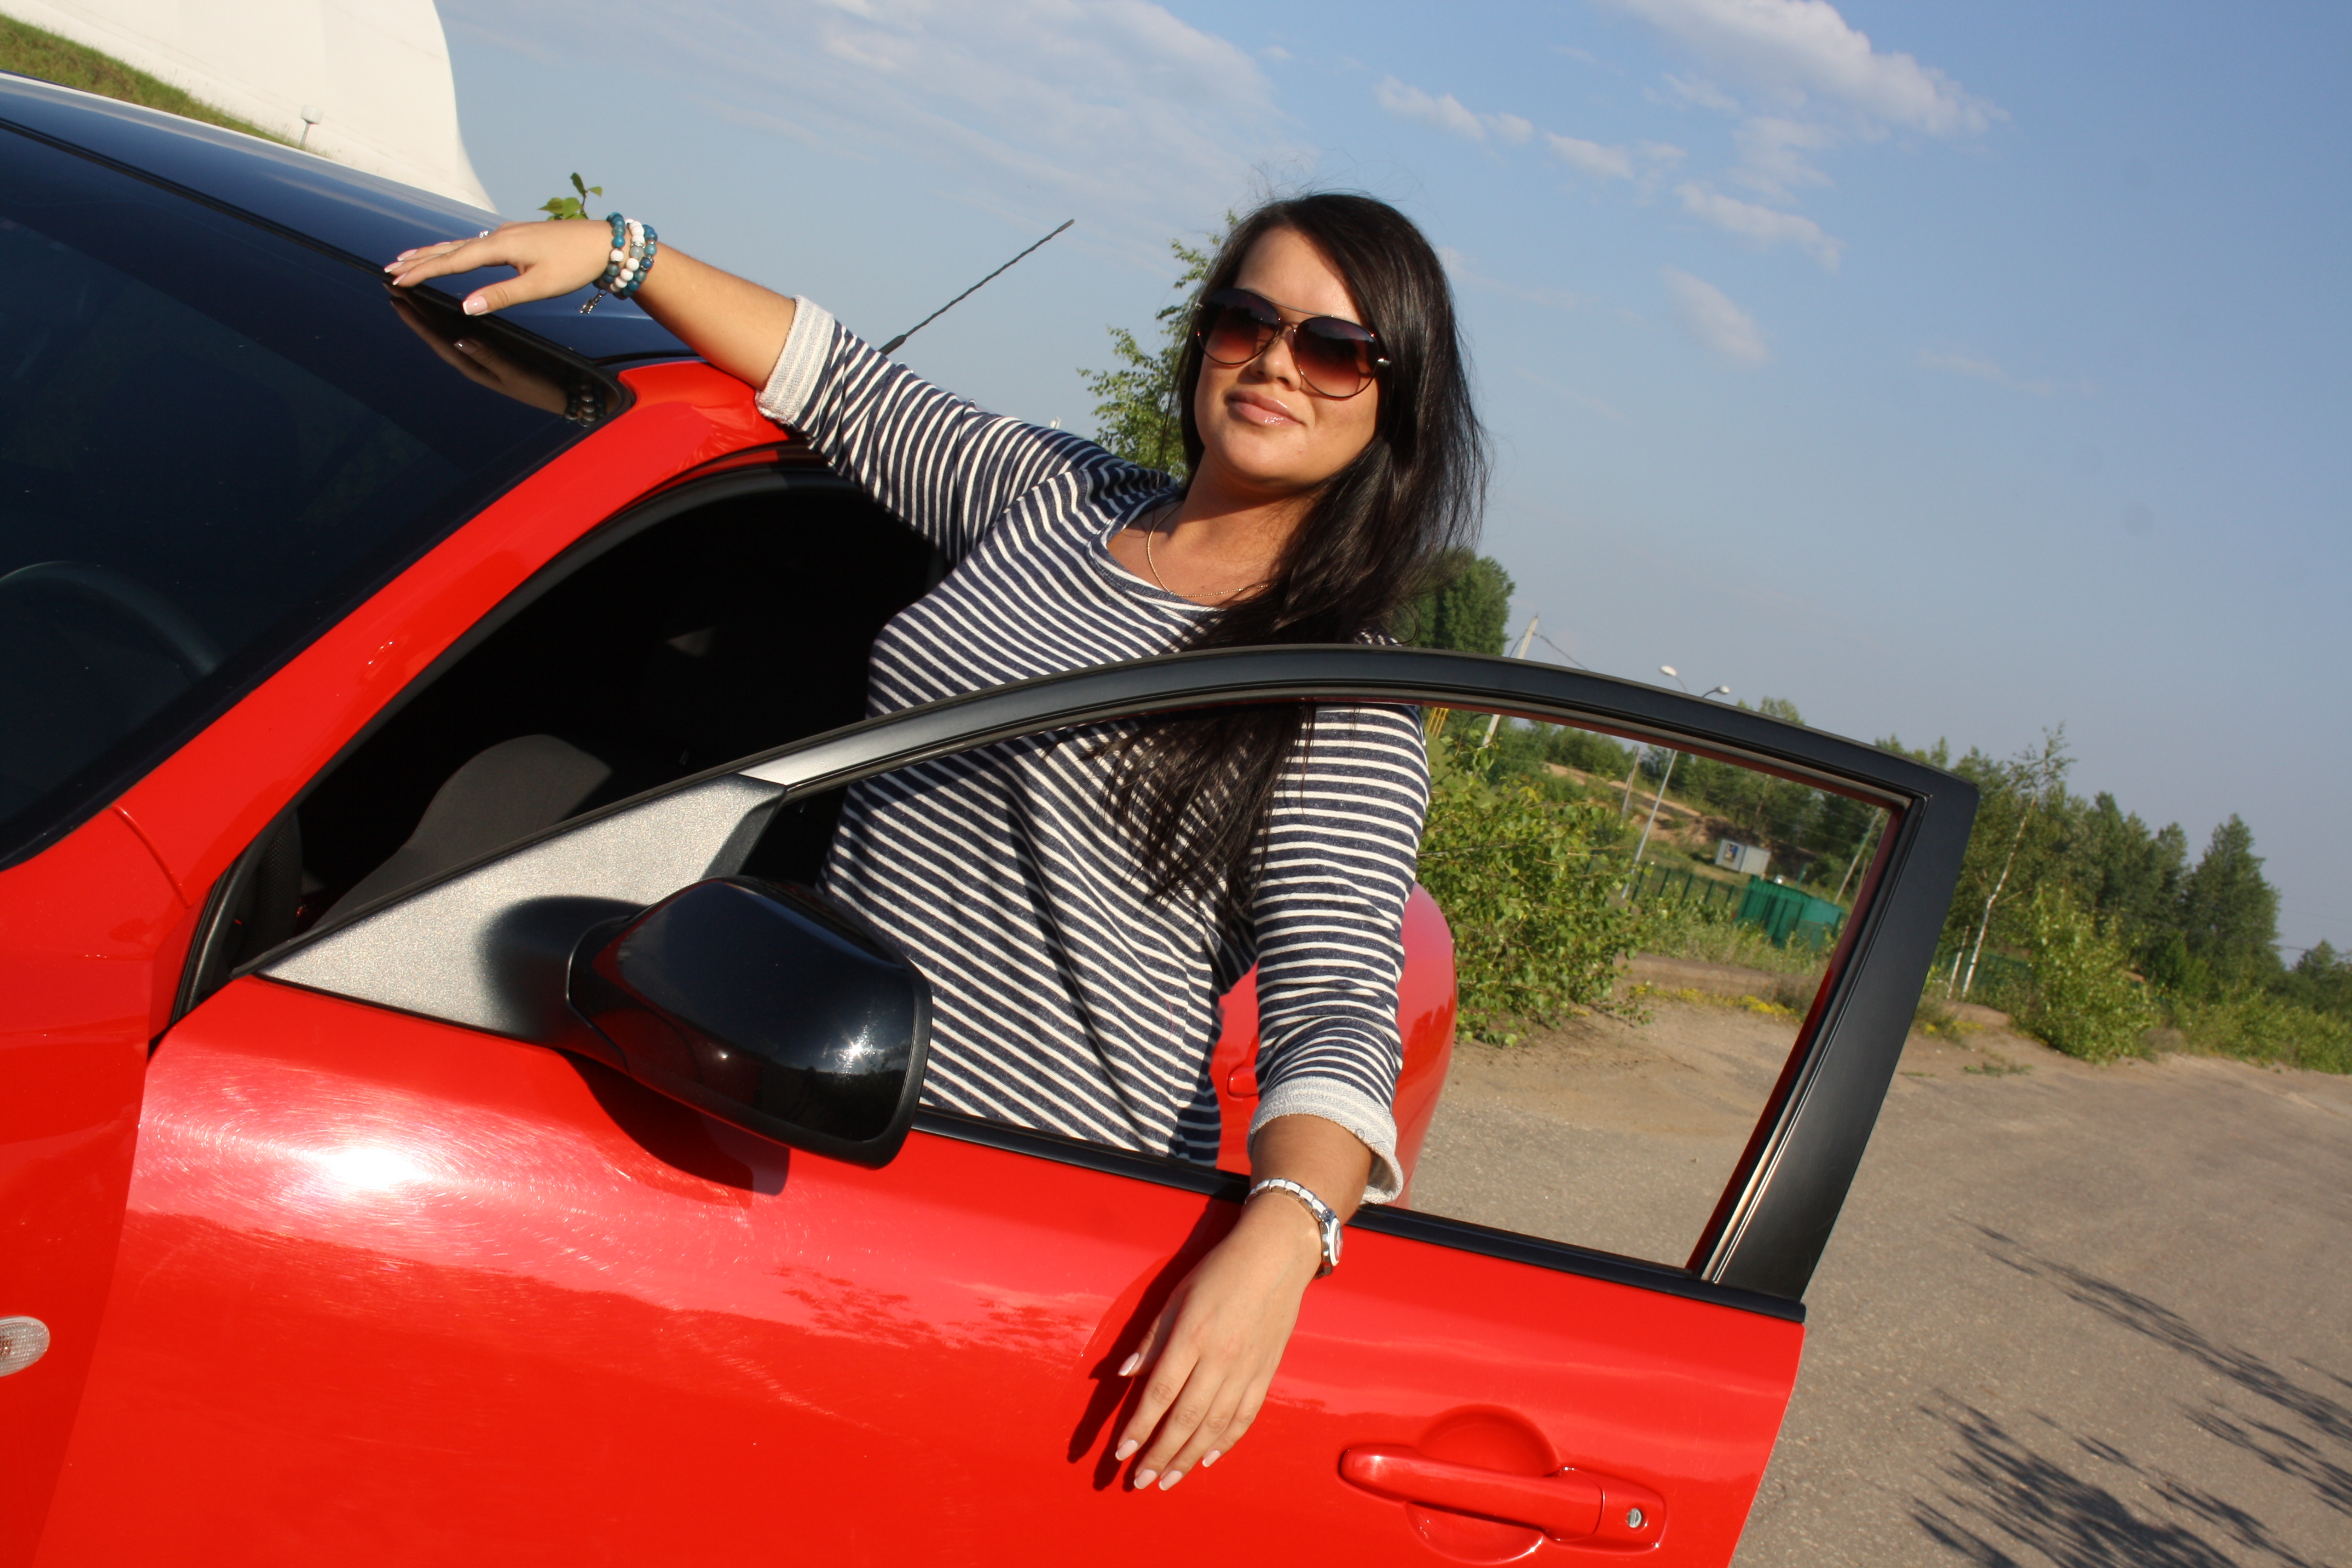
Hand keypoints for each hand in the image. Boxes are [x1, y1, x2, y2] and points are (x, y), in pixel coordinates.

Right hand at [383, 219, 614, 315]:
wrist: (605, 243)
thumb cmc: (576, 264)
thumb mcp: (540, 285)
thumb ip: (501, 295)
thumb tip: (467, 306)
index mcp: (501, 246)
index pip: (453, 260)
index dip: (424, 271)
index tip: (398, 278)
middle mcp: (499, 235)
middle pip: (451, 249)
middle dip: (420, 259)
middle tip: (390, 267)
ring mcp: (508, 234)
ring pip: (463, 244)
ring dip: (435, 252)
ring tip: (410, 258)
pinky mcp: (518, 237)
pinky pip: (477, 244)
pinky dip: (457, 250)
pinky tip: (453, 253)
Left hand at [386, 293, 566, 412]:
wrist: (564, 392)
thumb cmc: (541, 388)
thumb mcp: (514, 373)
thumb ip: (488, 356)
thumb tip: (460, 339)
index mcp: (473, 366)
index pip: (437, 340)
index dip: (416, 321)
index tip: (397, 300)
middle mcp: (472, 359)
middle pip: (437, 332)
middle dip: (415, 311)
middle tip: (394, 287)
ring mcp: (482, 352)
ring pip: (448, 329)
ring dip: (429, 310)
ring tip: (412, 290)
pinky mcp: (493, 346)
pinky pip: (465, 327)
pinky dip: (451, 313)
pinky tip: (445, 302)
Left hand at [1111, 1191, 1323, 1490]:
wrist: (1276, 1256)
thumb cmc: (1220, 1271)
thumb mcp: (1176, 1296)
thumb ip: (1152, 1338)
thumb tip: (1125, 1374)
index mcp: (1192, 1336)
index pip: (1159, 1393)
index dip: (1138, 1427)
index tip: (1120, 1452)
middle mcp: (1220, 1359)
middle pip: (1185, 1419)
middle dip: (1159, 1454)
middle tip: (1140, 1481)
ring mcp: (1246, 1369)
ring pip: (1214, 1426)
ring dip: (1188, 1458)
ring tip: (1168, 1480)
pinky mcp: (1266, 1373)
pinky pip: (1245, 1417)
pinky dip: (1226, 1442)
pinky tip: (1208, 1459)